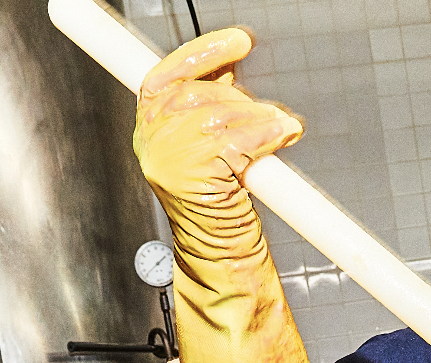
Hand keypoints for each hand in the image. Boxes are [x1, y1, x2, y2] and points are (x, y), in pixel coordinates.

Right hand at [134, 30, 301, 251]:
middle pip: (200, 92)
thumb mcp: (205, 148)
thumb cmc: (216, 203)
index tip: (238, 42)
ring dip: (261, 118)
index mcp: (149, 125)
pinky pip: (241, 137)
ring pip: (223, 113)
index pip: (168, 73)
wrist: (218, 251)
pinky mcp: (195, 172)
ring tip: (282, 129)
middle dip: (243, 100)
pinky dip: (268, 133)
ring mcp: (170, 155)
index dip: (205, 53)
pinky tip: (281, 136)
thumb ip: (208, 110)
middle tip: (272, 114)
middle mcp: (152, 137)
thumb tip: (231, 76)